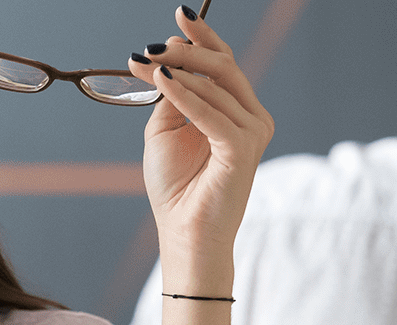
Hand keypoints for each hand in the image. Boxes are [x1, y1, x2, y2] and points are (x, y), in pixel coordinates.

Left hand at [127, 7, 273, 290]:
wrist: (184, 232)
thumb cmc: (176, 189)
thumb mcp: (164, 133)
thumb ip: (170, 99)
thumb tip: (165, 66)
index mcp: (236, 111)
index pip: (224, 63)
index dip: (204, 36)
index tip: (180, 15)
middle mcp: (251, 117)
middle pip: (222, 67)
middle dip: (185, 50)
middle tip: (151, 46)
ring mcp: (252, 131)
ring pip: (216, 85)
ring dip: (176, 70)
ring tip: (144, 63)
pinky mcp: (243, 148)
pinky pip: (212, 113)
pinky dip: (185, 95)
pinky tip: (163, 83)